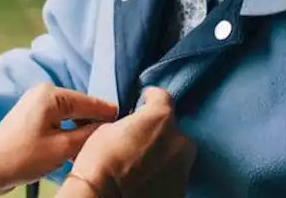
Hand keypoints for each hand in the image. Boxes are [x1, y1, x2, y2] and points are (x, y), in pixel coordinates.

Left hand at [0, 83, 117, 190]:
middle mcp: (43, 93)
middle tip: (112, 139)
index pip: (90, 102)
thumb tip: (107, 126)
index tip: (127, 123)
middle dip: (94, 123)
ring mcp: (34, 104)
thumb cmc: (22, 158)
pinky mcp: (30, 118)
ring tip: (95, 146)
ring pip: (69, 116)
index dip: (109, 114)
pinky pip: (57, 121)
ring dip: (80, 131)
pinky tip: (75, 147)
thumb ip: (89, 135)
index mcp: (51, 94)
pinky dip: (67, 132)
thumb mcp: (62, 148)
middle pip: (80, 107)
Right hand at [66, 88, 195, 197]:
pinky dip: (162, 175)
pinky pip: (173, 175)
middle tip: (139, 142)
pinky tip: (145, 180)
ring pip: (175, 153)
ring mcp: (184, 167)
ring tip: (141, 164)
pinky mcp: (182, 189)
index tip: (143, 102)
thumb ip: (129, 123)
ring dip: (162, 155)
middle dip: (158, 132)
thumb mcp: (107, 129)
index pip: (162, 97)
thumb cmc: (101, 163)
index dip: (150, 99)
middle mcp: (180, 140)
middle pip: (171, 129)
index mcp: (161, 118)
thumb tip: (132, 126)